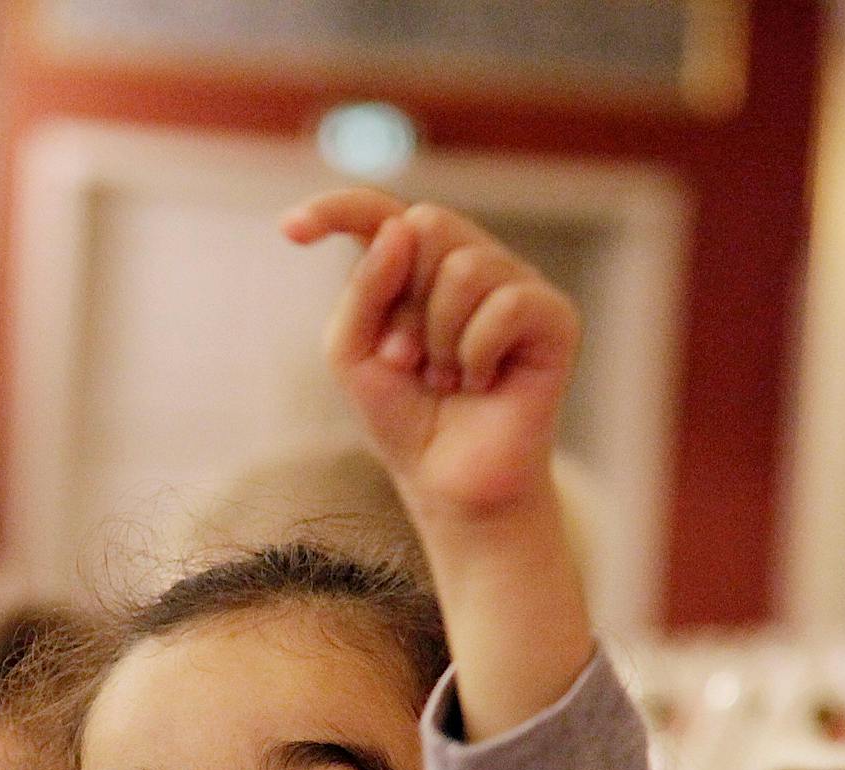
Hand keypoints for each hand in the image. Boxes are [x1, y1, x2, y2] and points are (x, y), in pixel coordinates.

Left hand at [282, 191, 578, 525]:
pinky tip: (480, 384)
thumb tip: (399, 229)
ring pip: (466, 267)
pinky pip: (507, 303)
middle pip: (428, 224)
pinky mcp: (554, 316)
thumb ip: (361, 291)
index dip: (337, 209)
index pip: (380, 213)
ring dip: (440, 337)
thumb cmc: (404, 420)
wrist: (449, 484)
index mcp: (417, 268)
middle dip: (403, 301)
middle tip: (406, 360)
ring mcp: (516, 284)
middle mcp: (471, 264)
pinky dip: (478, 353)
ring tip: (445, 380)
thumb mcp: (354, 356)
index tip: (290, 231)